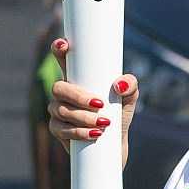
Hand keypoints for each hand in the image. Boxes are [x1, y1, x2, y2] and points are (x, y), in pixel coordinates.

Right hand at [48, 38, 138, 167]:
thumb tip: (118, 85)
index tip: (64, 45)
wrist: (114, 143)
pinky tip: (94, 134)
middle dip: (78, 96)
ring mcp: (58, 110)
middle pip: (59, 87)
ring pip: (60, 110)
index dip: (59, 49)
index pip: (63, 59)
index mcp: (78, 78)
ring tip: (104, 123)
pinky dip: (79, 132)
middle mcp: (64, 92)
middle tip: (99, 104)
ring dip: (82, 117)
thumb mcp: (129, 97)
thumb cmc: (119, 113)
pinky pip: (61, 129)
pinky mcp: (58, 130)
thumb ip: (130, 85)